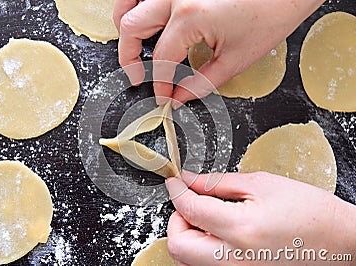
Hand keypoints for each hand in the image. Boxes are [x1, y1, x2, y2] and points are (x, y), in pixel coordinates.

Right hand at [114, 0, 323, 107]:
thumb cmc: (271, 14)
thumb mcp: (236, 59)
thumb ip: (201, 83)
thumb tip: (179, 97)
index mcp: (189, 18)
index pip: (162, 59)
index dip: (159, 84)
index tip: (163, 96)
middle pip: (132, 28)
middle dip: (129, 58)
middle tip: (137, 76)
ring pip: (129, 2)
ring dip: (125, 26)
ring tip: (133, 46)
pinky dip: (137, 5)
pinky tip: (144, 18)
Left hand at [165, 171, 355, 264]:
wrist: (342, 243)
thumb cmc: (310, 211)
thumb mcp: (263, 184)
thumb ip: (218, 183)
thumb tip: (190, 180)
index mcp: (242, 229)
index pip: (189, 210)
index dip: (177, 191)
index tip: (175, 182)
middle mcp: (235, 260)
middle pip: (178, 246)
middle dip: (176, 220)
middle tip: (189, 203)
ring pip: (188, 260)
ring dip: (188, 236)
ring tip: (206, 217)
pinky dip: (202, 249)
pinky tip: (218, 233)